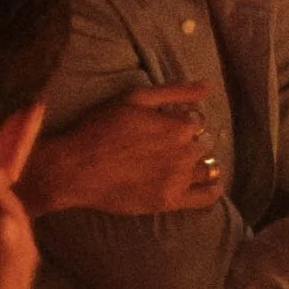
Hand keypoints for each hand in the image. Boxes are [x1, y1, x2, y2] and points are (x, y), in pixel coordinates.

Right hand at [20, 87, 220, 220]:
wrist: (77, 168)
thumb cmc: (102, 128)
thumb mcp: (135, 98)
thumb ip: (175, 92)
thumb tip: (208, 87)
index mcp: (179, 127)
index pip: (197, 124)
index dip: (182, 125)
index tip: (165, 129)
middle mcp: (184, 153)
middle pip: (202, 147)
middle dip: (189, 145)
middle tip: (164, 149)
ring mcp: (179, 179)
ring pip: (206, 169)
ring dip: (198, 165)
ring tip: (177, 166)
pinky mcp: (170, 201)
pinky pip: (206, 197)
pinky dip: (211, 189)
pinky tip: (207, 184)